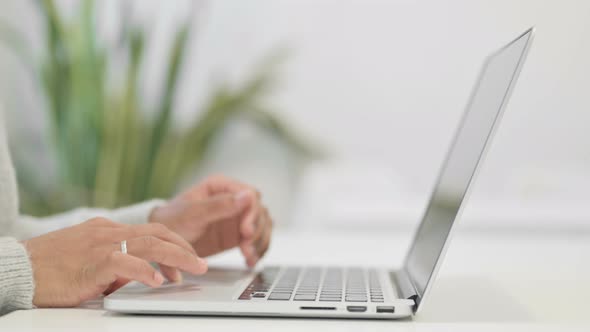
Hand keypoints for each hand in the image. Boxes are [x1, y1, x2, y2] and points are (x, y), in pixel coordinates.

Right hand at [22, 218, 206, 307]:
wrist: (20, 269)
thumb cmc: (51, 269)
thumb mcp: (91, 261)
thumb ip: (116, 264)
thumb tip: (140, 276)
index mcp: (109, 229)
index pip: (151, 231)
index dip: (174, 245)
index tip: (186, 260)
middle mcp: (109, 231)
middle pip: (158, 233)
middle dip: (185, 247)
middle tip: (201, 264)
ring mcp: (102, 243)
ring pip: (151, 244)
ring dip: (177, 257)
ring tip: (193, 271)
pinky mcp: (94, 261)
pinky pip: (127, 262)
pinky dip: (146, 271)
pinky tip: (157, 282)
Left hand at [149, 175, 272, 266]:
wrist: (161, 241)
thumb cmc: (172, 221)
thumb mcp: (192, 213)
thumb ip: (219, 205)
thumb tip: (247, 196)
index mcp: (222, 187)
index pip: (251, 195)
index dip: (253, 213)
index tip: (246, 231)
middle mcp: (233, 200)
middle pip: (260, 212)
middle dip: (257, 231)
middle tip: (246, 247)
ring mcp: (237, 218)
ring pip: (262, 226)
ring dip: (259, 242)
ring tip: (248, 256)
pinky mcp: (237, 235)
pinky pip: (256, 241)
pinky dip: (257, 251)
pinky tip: (250, 260)